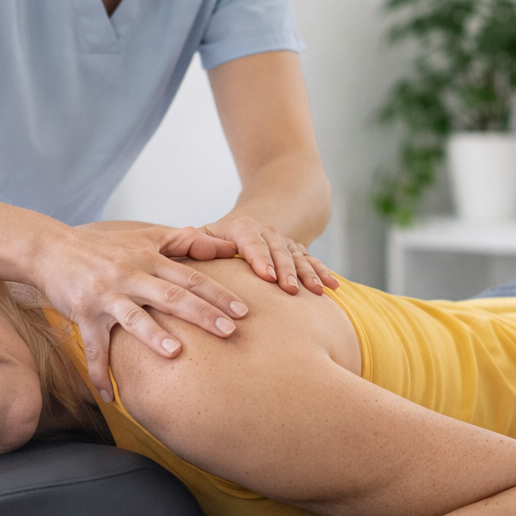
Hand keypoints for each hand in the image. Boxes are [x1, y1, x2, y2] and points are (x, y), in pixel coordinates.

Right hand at [36, 223, 246, 397]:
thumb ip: (184, 240)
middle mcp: (130, 276)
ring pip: (133, 318)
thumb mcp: (144, 236)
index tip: (243, 310)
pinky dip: (100, 374)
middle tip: (229, 331)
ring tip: (176, 353)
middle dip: (201, 314)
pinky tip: (110, 397)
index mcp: (148, 259)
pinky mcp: (83, 316)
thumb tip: (224, 244)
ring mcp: (106, 296)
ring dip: (153, 337)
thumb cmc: (103, 245)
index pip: (190, 278)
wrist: (52, 249)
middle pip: (171, 296)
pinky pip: (93, 349)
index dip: (217, 294)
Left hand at [203, 216, 338, 296]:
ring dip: (308, 274)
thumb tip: (183, 252)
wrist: (248, 223)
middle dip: (286, 270)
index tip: (267, 276)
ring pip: (298, 256)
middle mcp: (266, 233)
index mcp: (240, 228)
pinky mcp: (297, 252)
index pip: (251, 241)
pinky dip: (323, 272)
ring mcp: (284, 243)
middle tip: (290, 290)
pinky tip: (332, 286)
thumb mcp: (200, 236)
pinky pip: (312, 261)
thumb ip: (191, 244)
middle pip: (278, 250)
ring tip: (317, 291)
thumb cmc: (213, 240)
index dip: (260, 258)